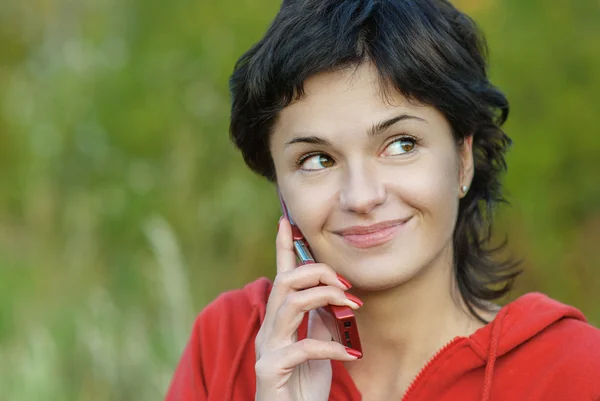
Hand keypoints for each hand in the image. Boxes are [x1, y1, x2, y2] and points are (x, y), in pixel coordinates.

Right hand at [254, 217, 361, 400]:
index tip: (286, 221)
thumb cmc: (304, 387)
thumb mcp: (318, 347)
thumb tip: (333, 296)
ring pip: (290, 305)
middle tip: (346, 285)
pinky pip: (302, 347)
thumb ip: (319, 321)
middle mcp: (269, 330)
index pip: (279, 276)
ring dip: (325, 299)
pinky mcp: (270, 370)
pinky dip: (330, 346)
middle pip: (285, 282)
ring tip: (351, 308)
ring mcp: (267, 349)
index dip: (282, 248)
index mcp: (278, 321)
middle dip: (316, 273)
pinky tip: (349, 354)